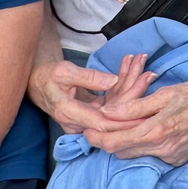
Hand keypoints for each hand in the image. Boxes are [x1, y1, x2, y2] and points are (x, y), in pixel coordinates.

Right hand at [28, 52, 149, 137]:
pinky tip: (133, 68)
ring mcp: (88, 117)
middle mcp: (81, 120)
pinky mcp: (93, 111)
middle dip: (134, 92)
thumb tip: (112, 81)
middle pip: (114, 112)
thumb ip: (88, 77)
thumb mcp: (64, 72)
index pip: (104, 122)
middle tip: (150, 74)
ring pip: (116, 104)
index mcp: (71, 114)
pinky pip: (112, 99)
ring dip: (131, 84)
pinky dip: (123, 83)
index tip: (144, 110)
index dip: (125, 119)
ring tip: (145, 66)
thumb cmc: (48, 76)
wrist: (38, 82)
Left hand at [84, 70, 187, 164]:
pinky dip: (141, 145)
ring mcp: (172, 157)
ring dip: (123, 143)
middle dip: (107, 141)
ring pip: (135, 155)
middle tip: (95, 128)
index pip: (115, 142)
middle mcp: (164, 150)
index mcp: (157, 132)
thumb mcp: (164, 93)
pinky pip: (151, 155)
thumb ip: (134, 106)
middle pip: (122, 152)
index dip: (96, 138)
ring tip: (115, 127)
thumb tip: (108, 113)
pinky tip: (139, 131)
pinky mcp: (179, 158)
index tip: (84, 130)